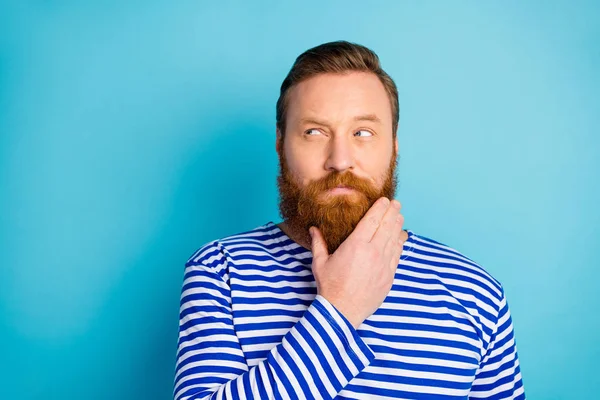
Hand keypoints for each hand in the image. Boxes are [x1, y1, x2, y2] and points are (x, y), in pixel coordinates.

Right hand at [310, 197, 406, 327]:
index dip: (380, 208)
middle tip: (396, 204)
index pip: (373, 220)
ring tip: (400, 216)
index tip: (385, 200)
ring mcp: (384, 264)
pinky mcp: (389, 276)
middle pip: (387, 226)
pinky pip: (397, 255)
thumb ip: (318, 243)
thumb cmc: (330, 286)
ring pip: (394, 239)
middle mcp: (373, 252)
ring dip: (398, 225)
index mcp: (356, 245)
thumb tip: (314, 229)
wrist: (342, 311)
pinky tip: (400, 237)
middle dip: (392, 212)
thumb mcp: (320, 262)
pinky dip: (399, 243)